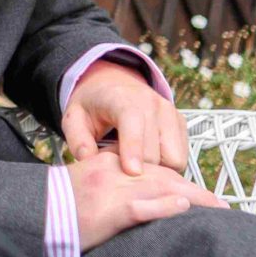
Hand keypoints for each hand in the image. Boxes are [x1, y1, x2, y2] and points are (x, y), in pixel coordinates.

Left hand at [61, 59, 188, 175]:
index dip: (133, 148)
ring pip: (174, 158)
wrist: (113, 84)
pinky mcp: (181, 124)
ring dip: (157, 171)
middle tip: (118, 170)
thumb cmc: (93, 105)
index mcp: (122, 99)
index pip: (133, 123)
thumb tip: (88, 160)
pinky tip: (148, 161)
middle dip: (138, 170)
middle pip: (154, 151)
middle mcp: (152, 103)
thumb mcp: (73, 117)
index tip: (131, 172)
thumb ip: (77, 139)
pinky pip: (182, 158)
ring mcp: (170, 112)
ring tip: (135, 166)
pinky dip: (167, 167)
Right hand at [67, 146, 226, 250]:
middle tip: (223, 207)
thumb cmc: (59, 206)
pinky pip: (139, 206)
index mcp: (110, 163)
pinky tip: (181, 208)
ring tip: (218, 209)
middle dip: (197, 192)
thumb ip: (113, 187)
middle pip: (164, 176)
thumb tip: (143, 200)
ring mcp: (111, 190)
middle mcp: (114, 171)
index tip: (203, 198)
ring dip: (193, 199)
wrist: (33, 211)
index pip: (155, 169)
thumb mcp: (87, 187)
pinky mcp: (106, 211)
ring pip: (160, 188)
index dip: (183, 183)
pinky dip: (162, 206)